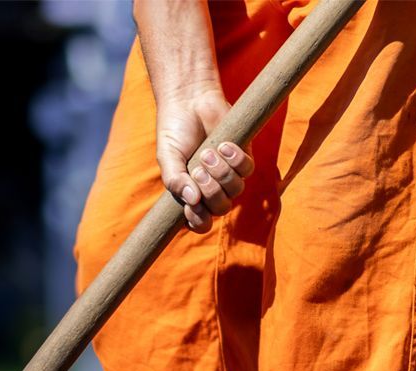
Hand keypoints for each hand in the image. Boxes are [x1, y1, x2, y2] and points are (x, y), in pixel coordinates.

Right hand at [156, 90, 255, 233]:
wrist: (189, 102)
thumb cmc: (175, 133)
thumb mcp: (167, 158)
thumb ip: (175, 181)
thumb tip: (192, 200)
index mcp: (192, 195)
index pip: (200, 223)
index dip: (199, 221)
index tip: (191, 206)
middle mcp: (212, 189)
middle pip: (222, 208)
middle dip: (211, 192)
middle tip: (198, 170)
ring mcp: (229, 174)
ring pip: (236, 189)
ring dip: (222, 173)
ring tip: (208, 153)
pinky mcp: (242, 155)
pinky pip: (247, 168)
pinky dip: (236, 159)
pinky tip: (223, 145)